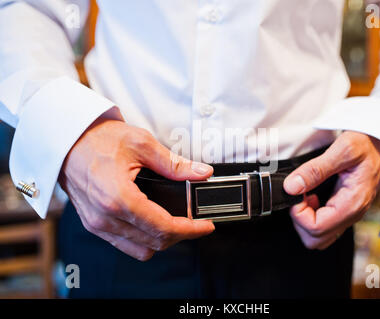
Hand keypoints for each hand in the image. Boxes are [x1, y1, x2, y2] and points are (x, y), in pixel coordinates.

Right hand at [59, 107, 214, 260]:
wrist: (68, 140)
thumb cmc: (99, 139)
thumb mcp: (142, 144)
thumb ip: (174, 164)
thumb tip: (202, 173)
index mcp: (119, 198)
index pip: (164, 227)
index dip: (191, 230)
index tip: (206, 226)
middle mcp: (106, 217)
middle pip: (155, 242)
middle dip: (181, 235)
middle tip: (196, 223)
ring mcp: (97, 224)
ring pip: (140, 249)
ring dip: (163, 240)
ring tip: (177, 224)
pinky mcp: (93, 224)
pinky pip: (125, 244)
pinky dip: (144, 239)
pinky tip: (154, 223)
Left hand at [283, 131, 379, 249]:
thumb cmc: (368, 145)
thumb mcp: (342, 150)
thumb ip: (315, 169)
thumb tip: (292, 187)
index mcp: (352, 204)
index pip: (316, 228)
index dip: (298, 213)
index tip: (296, 193)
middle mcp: (352, 214)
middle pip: (316, 239)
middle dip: (300, 219)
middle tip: (300, 195)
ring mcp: (349, 214)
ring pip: (319, 236)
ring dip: (305, 219)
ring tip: (306, 195)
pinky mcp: (345, 210)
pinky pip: (325, 225)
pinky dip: (313, 215)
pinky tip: (313, 196)